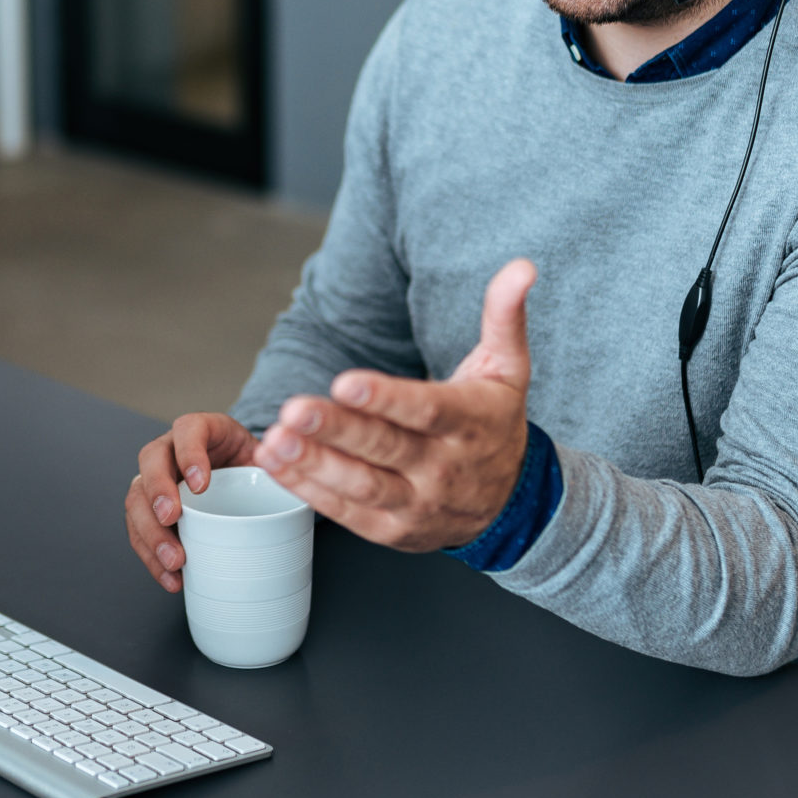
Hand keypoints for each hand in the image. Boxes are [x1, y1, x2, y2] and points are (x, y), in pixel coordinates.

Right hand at [124, 412, 261, 592]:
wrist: (241, 480)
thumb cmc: (250, 466)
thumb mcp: (265, 457)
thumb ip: (273, 468)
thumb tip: (289, 491)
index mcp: (202, 429)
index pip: (188, 429)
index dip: (189, 453)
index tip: (200, 484)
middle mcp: (171, 449)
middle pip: (151, 461)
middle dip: (157, 492)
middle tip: (172, 519)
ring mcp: (157, 479)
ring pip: (137, 498)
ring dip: (151, 532)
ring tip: (175, 561)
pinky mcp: (151, 509)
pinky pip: (140, 530)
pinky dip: (152, 556)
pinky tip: (170, 577)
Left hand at [257, 259, 536, 552]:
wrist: (510, 503)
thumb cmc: (496, 425)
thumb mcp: (509, 368)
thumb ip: (505, 315)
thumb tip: (521, 268)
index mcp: (469, 423)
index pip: (425, 411)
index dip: (385, 398)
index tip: (345, 381)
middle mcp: (443, 468)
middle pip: (385, 449)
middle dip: (336, 430)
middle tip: (294, 410)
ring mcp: (417, 503)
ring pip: (361, 486)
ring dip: (313, 464)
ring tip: (276, 440)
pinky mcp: (393, 530)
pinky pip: (345, 512)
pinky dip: (307, 489)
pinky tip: (276, 463)